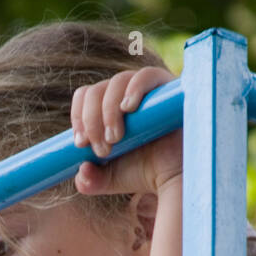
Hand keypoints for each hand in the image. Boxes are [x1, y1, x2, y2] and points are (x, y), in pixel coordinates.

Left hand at [70, 66, 182, 198]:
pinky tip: (128, 108)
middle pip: (97, 89)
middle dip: (92, 120)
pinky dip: (133, 89)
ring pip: (117, 81)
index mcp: (110, 107)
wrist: (178, 179)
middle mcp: (127, 94)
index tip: (80, 143)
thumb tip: (82, 171)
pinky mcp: (168, 88)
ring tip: (115, 139)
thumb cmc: (147, 173)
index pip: (86, 94)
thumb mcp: (110, 179)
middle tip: (101, 149)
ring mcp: (148, 88)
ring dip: (108, 112)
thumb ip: (90, 180)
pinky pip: (146, 75)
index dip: (78, 115)